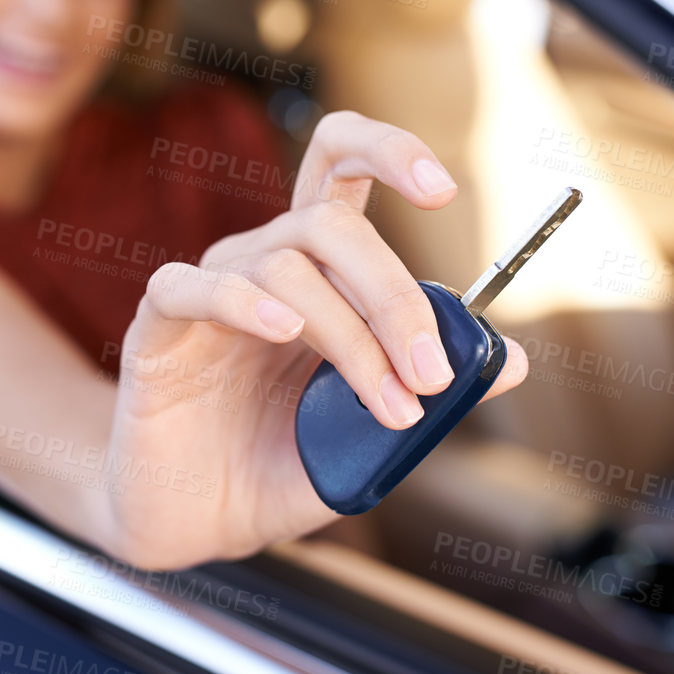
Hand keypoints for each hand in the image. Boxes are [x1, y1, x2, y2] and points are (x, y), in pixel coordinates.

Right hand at [104, 111, 528, 570]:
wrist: (199, 521)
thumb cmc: (278, 464)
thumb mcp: (372, 431)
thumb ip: (431, 391)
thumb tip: (514, 360)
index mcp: (314, 267)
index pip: (340, 165)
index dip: (388, 152)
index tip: (443, 190)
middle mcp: (261, 263)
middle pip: (329, 223)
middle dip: (396, 294)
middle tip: (431, 374)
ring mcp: (208, 292)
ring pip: (286, 267)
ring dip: (352, 338)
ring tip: (385, 407)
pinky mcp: (158, 330)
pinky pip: (194, 287)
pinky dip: (244, 302)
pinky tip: (284, 331)